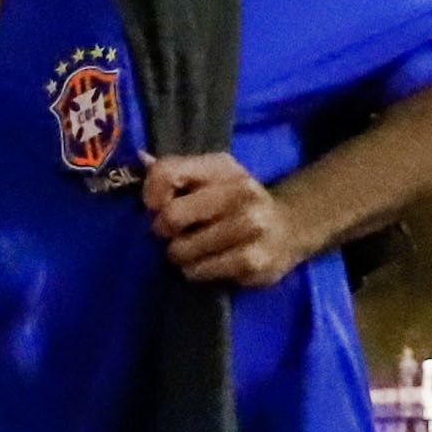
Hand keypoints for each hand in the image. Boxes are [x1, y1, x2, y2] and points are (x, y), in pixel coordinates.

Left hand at [142, 152, 310, 287]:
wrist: (290, 227)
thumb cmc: (235, 201)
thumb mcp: (211, 178)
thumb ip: (175, 171)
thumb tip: (140, 160)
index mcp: (223, 167)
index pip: (167, 172)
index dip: (150, 194)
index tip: (155, 206)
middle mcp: (240, 191)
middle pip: (172, 215)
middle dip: (163, 229)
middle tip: (173, 233)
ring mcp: (251, 226)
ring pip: (182, 249)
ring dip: (179, 255)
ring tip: (193, 250)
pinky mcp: (253, 261)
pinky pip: (199, 271)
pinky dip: (195, 271)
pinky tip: (208, 263)